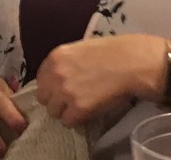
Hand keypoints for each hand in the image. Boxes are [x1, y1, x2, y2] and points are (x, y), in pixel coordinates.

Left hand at [35, 35, 162, 126]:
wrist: (130, 63)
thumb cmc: (111, 52)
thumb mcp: (80, 49)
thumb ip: (65, 63)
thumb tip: (59, 77)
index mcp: (55, 57)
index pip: (40, 80)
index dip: (51, 87)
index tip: (61, 90)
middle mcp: (55, 75)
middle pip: (43, 98)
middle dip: (55, 100)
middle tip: (70, 100)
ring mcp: (65, 92)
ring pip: (54, 112)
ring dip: (65, 111)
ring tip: (80, 106)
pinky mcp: (78, 108)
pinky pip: (68, 121)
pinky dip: (77, 120)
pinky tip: (87, 112)